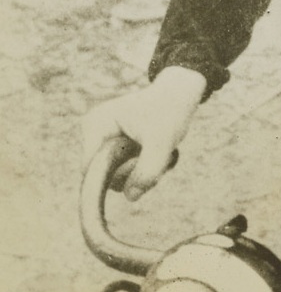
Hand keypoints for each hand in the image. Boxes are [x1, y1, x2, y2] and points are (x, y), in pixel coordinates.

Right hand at [81, 66, 205, 200]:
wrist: (178, 94)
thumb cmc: (169, 112)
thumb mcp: (162, 142)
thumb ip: (147, 171)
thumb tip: (130, 197)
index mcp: (96, 126)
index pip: (92, 173)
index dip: (117, 178)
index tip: (143, 165)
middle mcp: (93, 131)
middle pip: (105, 176)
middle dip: (134, 173)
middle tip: (157, 154)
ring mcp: (101, 138)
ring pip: (116, 175)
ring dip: (141, 170)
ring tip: (158, 150)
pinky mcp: (112, 144)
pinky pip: (122, 169)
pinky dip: (141, 166)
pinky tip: (156, 151)